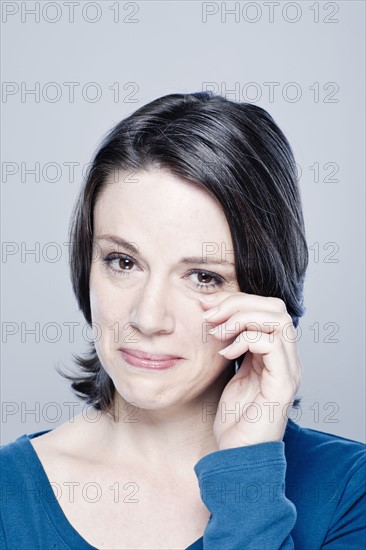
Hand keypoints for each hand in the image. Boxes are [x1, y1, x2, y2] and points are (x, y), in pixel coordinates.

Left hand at [200, 291, 301, 449]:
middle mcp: (287, 359)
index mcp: (276, 354)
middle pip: (276, 308)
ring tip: (216, 332)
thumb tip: (215, 313)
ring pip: (277, 320)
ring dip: (241, 318)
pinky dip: (245, 340)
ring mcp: (288, 371)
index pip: (268, 309)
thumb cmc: (233, 418)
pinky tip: (225, 354)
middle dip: (239, 304)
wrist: (238, 455)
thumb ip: (233, 344)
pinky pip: (271, 344)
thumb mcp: (231, 372)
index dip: (238, 301)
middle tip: (210, 314)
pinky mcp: (283, 384)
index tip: (207, 306)